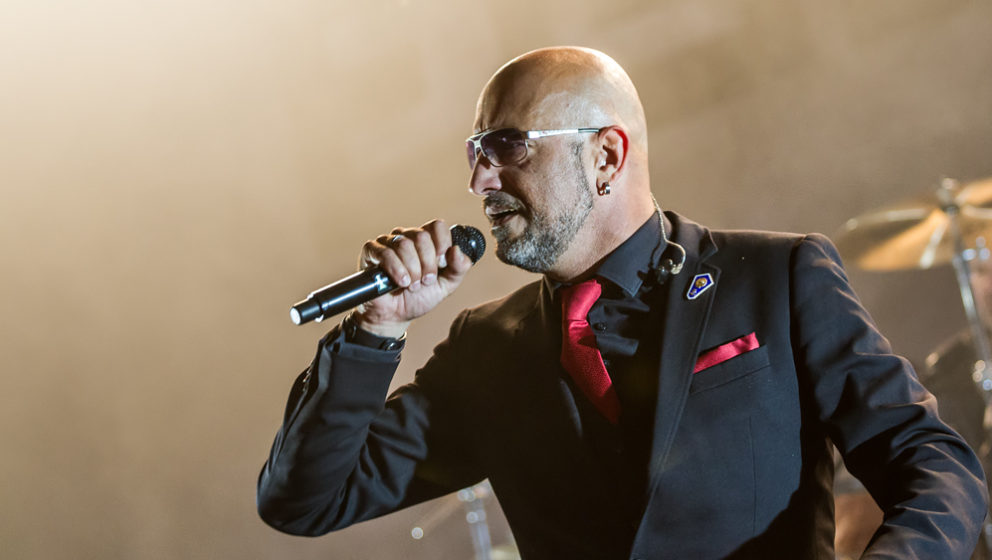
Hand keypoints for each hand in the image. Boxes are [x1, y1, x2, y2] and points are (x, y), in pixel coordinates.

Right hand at [352, 219, 473, 337]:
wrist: (396, 316)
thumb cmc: (419, 298)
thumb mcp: (446, 285)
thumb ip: (459, 268)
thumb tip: (457, 250)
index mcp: (426, 240)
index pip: (437, 226)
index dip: (442, 245)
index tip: (441, 265)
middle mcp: (407, 237)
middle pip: (422, 236)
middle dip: (427, 264)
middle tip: (425, 281)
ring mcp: (388, 242)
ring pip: (404, 245)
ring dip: (412, 270)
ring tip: (411, 285)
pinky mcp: (371, 251)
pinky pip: (386, 253)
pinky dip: (396, 270)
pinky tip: (401, 282)